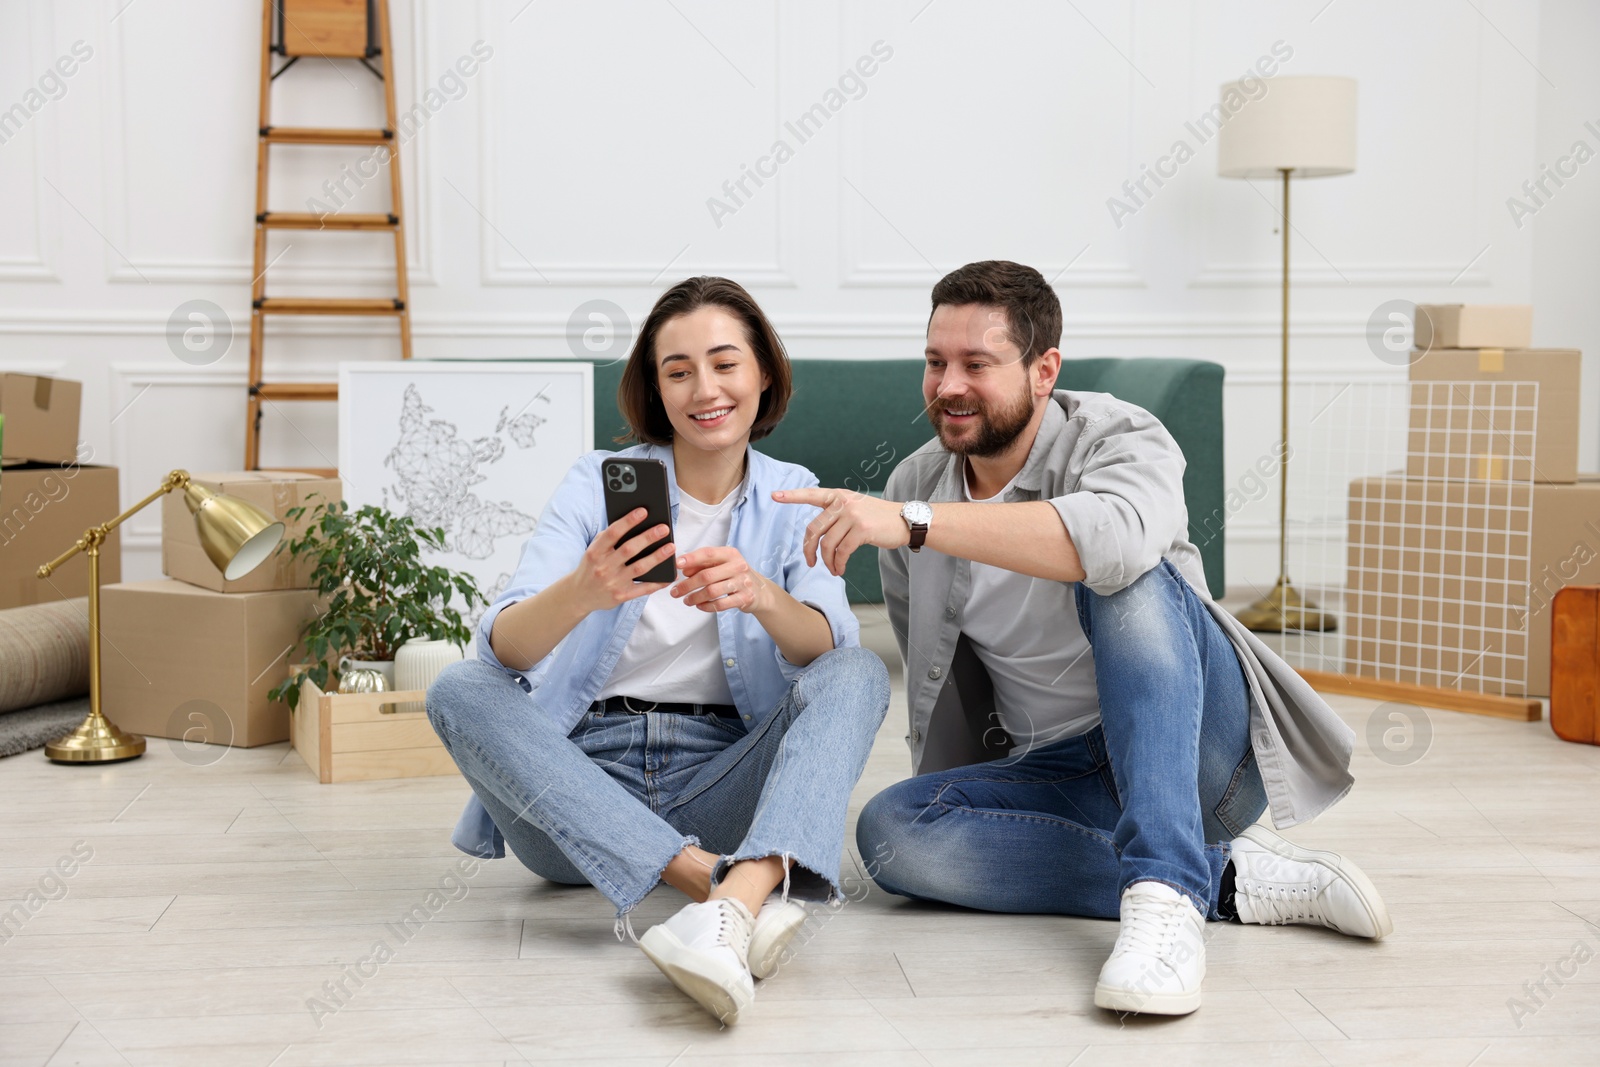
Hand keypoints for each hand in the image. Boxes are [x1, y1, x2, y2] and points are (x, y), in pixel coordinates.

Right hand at [568, 508, 675, 612]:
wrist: (579, 595)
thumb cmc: (592, 566)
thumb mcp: (593, 550)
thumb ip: (609, 538)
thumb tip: (633, 522)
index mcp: (595, 552)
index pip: (613, 533)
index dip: (628, 521)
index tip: (643, 511)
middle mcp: (604, 567)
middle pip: (629, 549)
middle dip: (648, 537)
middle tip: (664, 528)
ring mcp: (613, 583)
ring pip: (639, 568)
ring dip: (657, 557)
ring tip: (671, 547)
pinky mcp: (621, 596)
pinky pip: (643, 589)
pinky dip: (658, 583)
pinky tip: (670, 575)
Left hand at [671, 546, 771, 613]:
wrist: (760, 591)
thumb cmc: (735, 575)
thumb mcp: (722, 564)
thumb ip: (704, 564)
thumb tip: (684, 569)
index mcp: (730, 554)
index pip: (708, 553)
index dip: (691, 559)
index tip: (677, 564)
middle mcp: (738, 566)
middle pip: (707, 575)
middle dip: (687, 585)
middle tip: (675, 591)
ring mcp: (742, 583)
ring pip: (712, 591)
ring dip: (695, 597)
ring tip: (686, 600)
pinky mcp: (744, 598)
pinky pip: (720, 604)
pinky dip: (707, 606)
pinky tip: (699, 606)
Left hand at [771, 487, 908, 576]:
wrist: (905, 520)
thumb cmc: (878, 518)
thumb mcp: (855, 508)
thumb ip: (836, 514)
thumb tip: (818, 535)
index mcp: (838, 496)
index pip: (811, 494)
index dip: (792, 496)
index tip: (774, 496)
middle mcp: (843, 503)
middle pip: (814, 529)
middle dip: (808, 550)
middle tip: (810, 563)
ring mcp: (852, 515)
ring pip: (827, 544)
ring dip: (827, 562)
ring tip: (833, 569)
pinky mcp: (862, 530)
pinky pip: (842, 552)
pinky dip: (838, 564)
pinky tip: (841, 569)